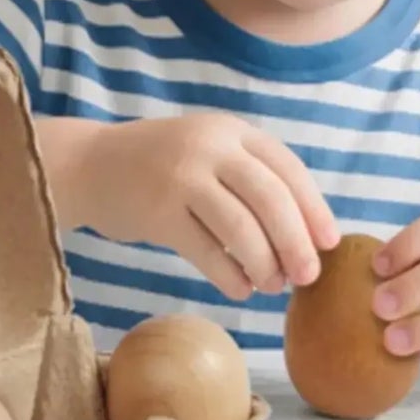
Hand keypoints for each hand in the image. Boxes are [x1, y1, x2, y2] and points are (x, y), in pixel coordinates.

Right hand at [74, 113, 338, 302]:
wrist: (90, 165)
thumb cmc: (162, 166)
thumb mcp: (209, 151)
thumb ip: (251, 178)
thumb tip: (307, 235)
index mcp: (232, 131)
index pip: (289, 169)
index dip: (314, 209)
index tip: (329, 243)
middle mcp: (210, 147)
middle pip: (271, 199)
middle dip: (296, 243)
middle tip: (307, 276)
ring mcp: (182, 177)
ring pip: (241, 229)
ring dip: (265, 264)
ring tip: (272, 286)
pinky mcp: (158, 212)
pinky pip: (206, 252)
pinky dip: (230, 276)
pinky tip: (240, 288)